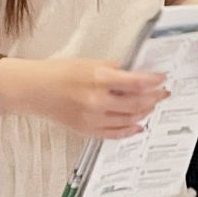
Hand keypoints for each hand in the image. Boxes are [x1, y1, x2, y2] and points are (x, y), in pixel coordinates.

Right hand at [0, 57, 169, 139]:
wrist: (34, 90)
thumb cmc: (59, 72)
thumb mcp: (89, 62)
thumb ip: (114, 68)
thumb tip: (135, 72)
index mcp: (98, 79)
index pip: (136, 82)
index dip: (154, 81)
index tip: (163, 78)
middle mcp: (96, 101)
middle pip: (136, 103)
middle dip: (154, 98)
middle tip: (163, 93)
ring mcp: (92, 118)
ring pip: (129, 120)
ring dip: (144, 112)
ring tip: (152, 105)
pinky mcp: (86, 130)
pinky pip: (114, 134)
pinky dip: (130, 130)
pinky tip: (139, 125)